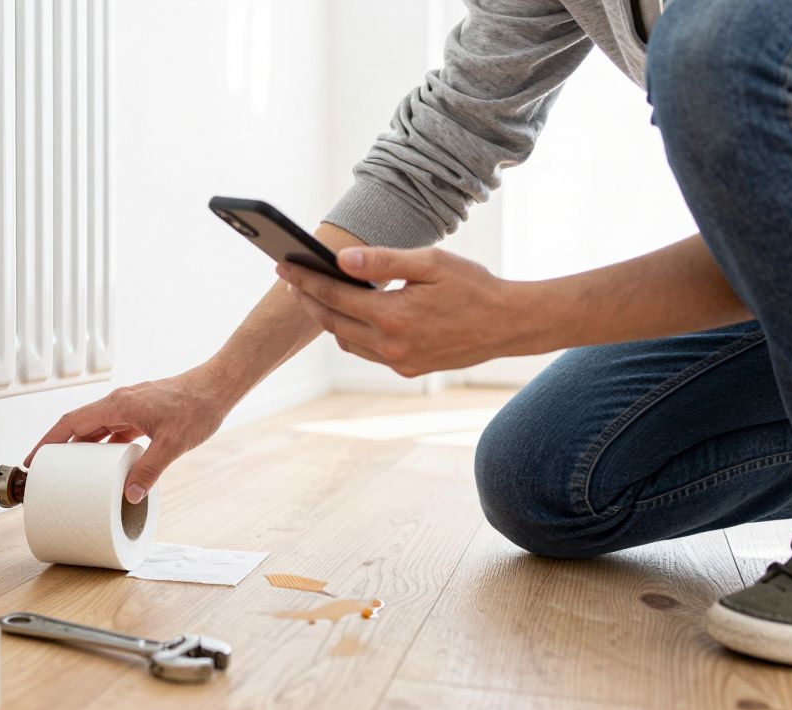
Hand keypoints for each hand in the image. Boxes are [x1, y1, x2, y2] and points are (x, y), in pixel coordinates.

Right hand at [25, 365, 230, 503]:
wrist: (218, 387)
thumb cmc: (196, 407)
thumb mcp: (172, 444)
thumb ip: (150, 470)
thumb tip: (130, 496)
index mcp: (118, 406)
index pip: (71, 422)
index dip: (48, 441)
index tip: (32, 458)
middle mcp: (119, 403)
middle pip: (79, 425)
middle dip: (59, 447)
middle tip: (46, 471)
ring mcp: (130, 407)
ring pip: (96, 428)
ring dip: (82, 447)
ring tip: (71, 472)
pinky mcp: (142, 412)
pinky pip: (114, 430)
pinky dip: (105, 446)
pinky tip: (106, 464)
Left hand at [277, 246, 538, 376]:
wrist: (509, 324)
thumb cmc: (473, 286)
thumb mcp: (430, 263)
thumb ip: (384, 260)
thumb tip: (342, 259)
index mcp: (393, 315)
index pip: (333, 296)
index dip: (304, 280)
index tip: (282, 265)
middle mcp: (390, 344)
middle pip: (331, 321)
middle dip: (308, 299)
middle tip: (291, 279)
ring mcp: (398, 361)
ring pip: (346, 340)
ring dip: (328, 318)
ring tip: (316, 294)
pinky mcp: (408, 368)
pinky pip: (367, 351)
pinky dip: (353, 332)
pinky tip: (351, 314)